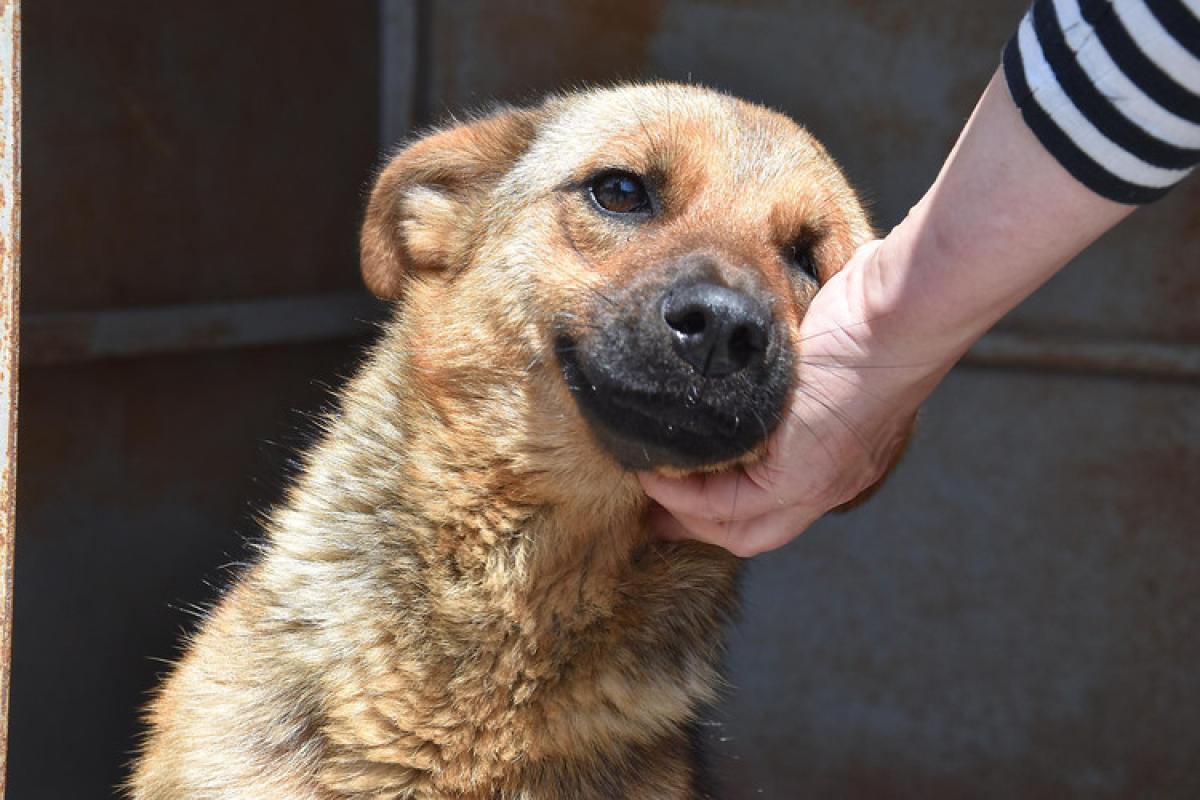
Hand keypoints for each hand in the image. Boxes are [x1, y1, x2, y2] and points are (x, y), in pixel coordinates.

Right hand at [638, 239, 947, 556]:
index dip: (723, 506)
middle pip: (752, 535)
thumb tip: (750, 352)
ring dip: (683, 510)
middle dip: (696, 524)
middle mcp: (829, 484)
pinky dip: (682, 493)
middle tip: (654, 504)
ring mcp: (816, 485)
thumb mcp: (826, 349)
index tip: (681, 485)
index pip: (773, 507)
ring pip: (737, 530)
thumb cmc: (875, 315)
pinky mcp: (797, 473)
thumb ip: (793, 369)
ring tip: (650, 473)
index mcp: (839, 459)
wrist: (903, 314)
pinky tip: (659, 465)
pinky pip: (722, 504)